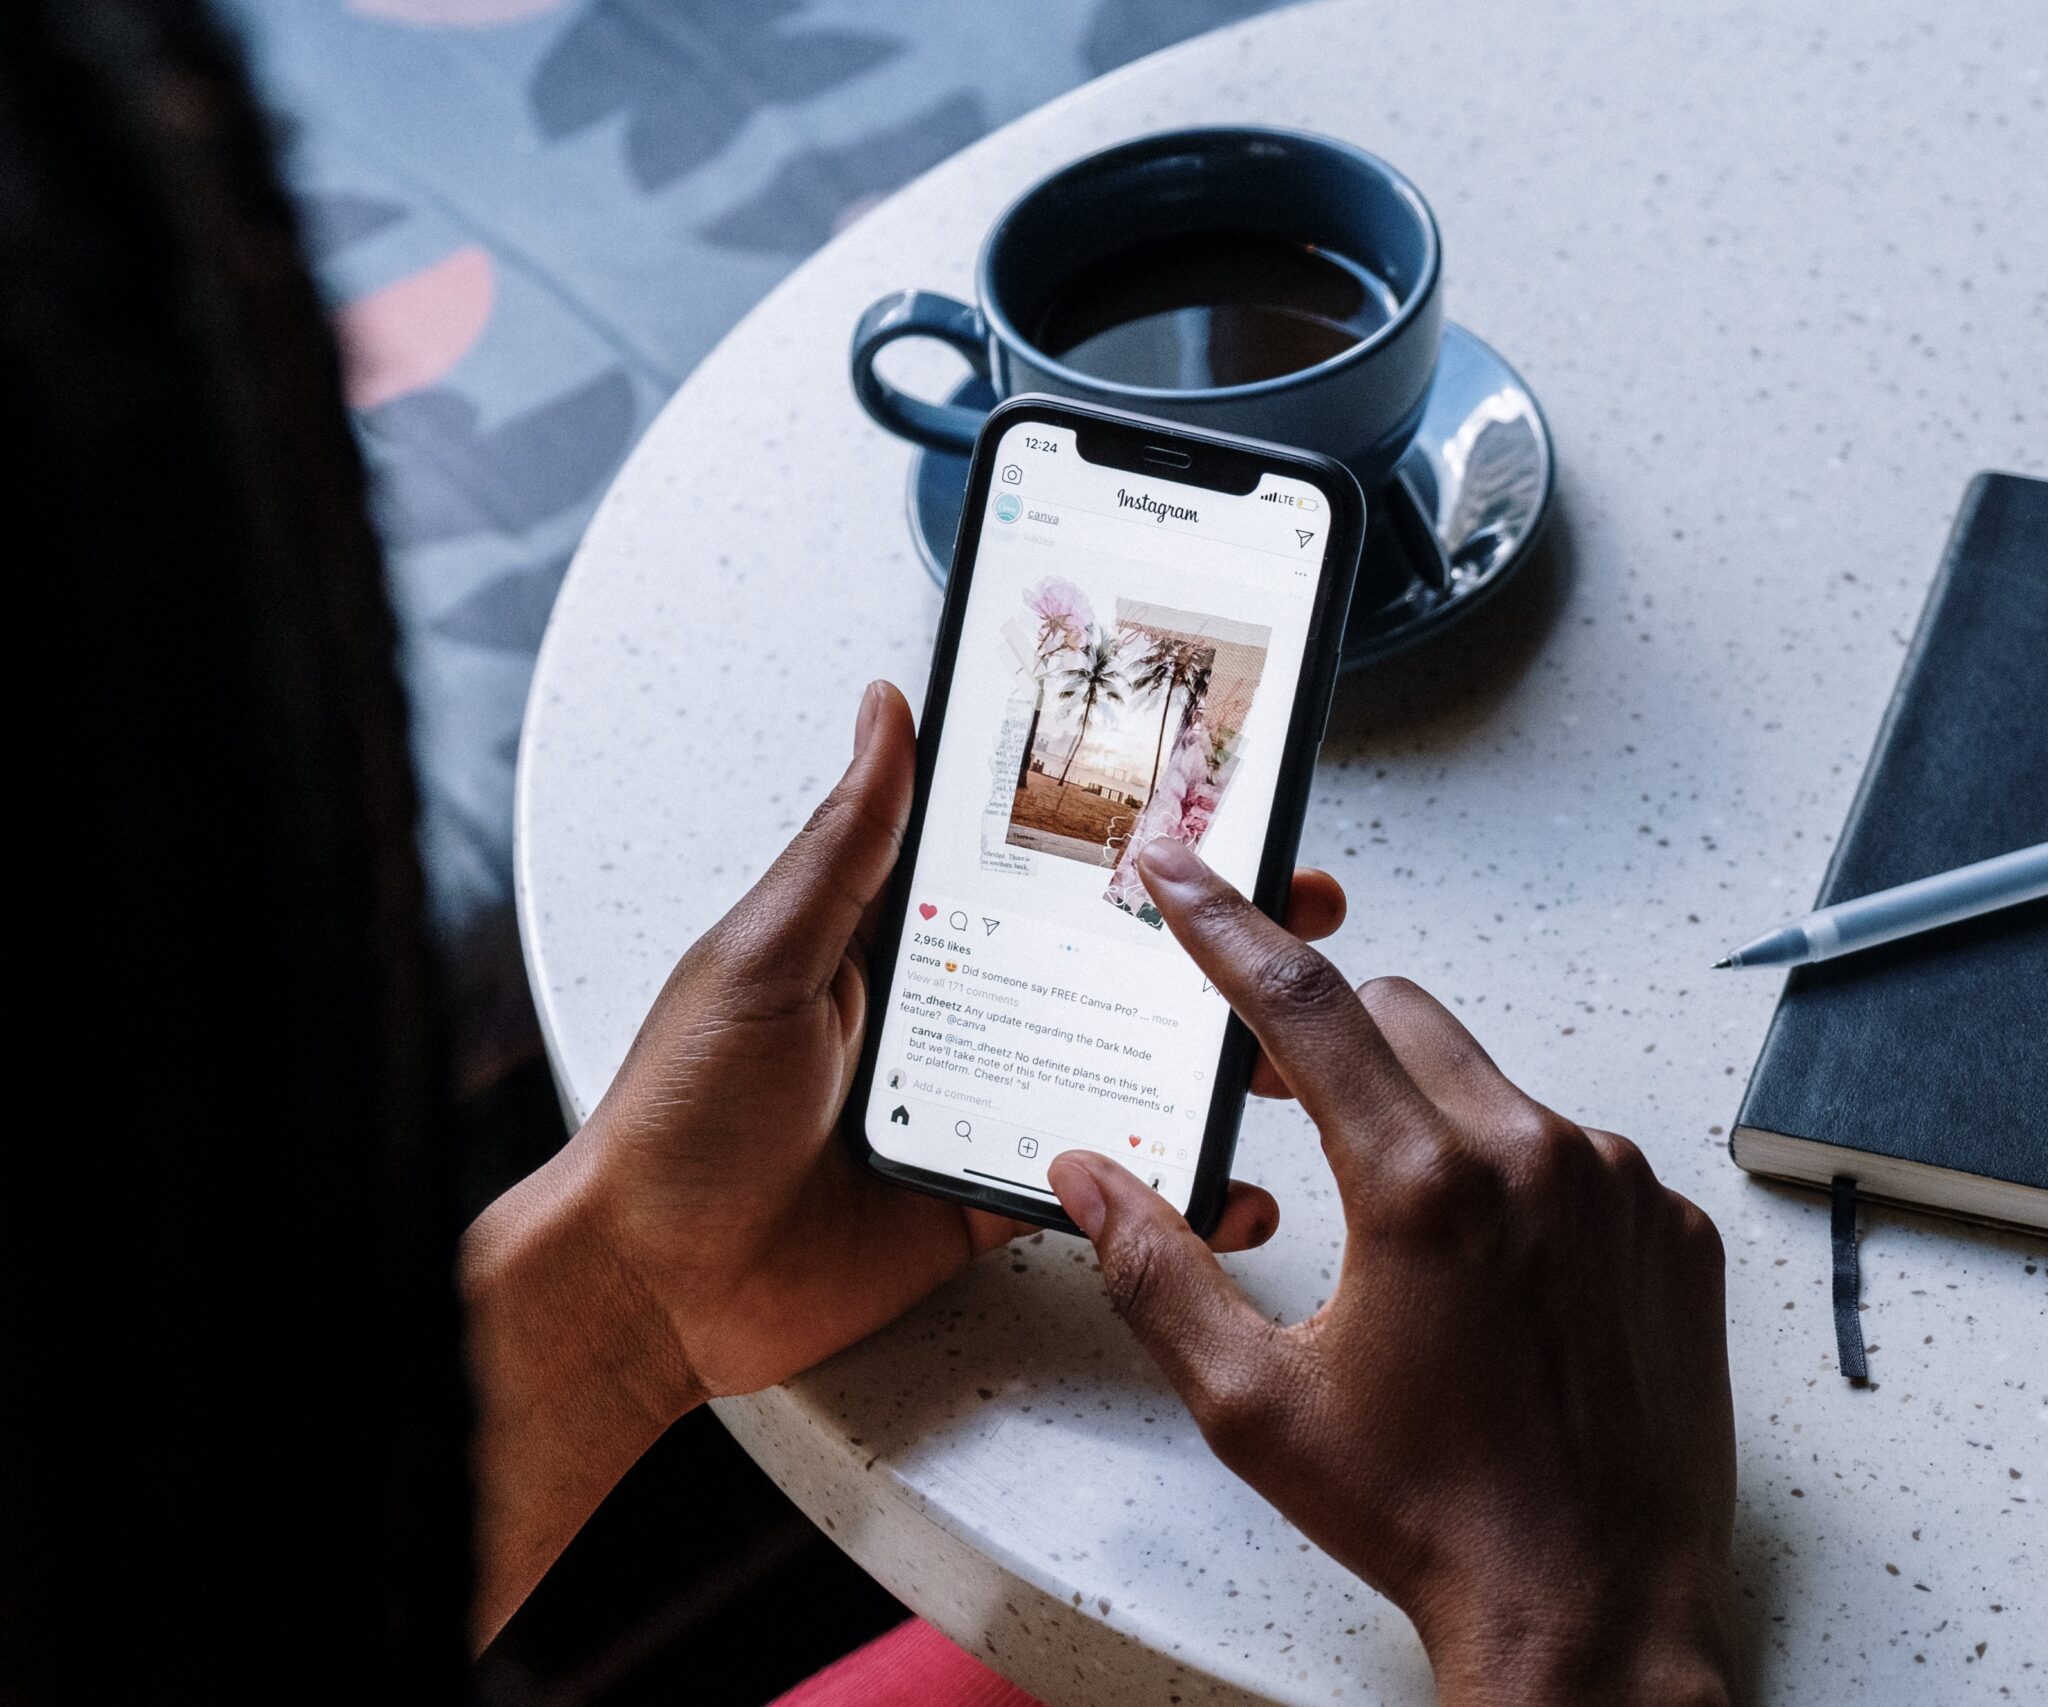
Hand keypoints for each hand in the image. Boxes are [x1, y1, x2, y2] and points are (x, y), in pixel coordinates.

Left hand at [462, 682, 1345, 1643]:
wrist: (654, 1285)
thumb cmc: (681, 1112)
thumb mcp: (766, 954)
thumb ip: (846, 845)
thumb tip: (886, 712)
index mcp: (911, 935)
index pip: (1046, 866)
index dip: (1136, 840)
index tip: (1221, 807)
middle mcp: (965, 1010)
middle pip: (1113, 961)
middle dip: (1216, 940)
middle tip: (1302, 910)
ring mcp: (989, 1103)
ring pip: (1128, 1067)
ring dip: (1216, 1057)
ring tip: (1293, 1048)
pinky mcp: (998, 1195)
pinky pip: (1105, 1184)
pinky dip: (1174, 1186)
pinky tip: (1232, 1180)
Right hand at [1047, 840, 1735, 1706]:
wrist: (1590, 1606)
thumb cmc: (1427, 1514)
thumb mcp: (1254, 1403)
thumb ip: (1156, 1270)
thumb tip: (1089, 1178)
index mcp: (1423, 1186)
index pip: (1303, 1004)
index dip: (1225, 926)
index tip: (1184, 874)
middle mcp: (1537, 1158)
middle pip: (1404, 1017)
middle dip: (1330, 1037)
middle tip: (1278, 1099)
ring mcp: (1621, 1189)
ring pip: (1493, 1085)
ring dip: (1429, 1118)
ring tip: (1404, 1243)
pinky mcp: (1672, 1230)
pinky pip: (1577, 1154)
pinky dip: (1520, 1181)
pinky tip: (1494, 1282)